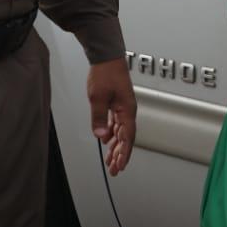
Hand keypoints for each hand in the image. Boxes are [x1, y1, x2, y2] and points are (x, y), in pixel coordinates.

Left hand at [88, 58, 136, 175]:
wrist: (106, 56)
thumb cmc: (105, 73)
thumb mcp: (98, 98)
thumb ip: (99, 118)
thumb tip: (100, 136)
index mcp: (127, 110)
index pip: (127, 138)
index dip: (124, 154)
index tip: (120, 166)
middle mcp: (128, 110)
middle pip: (126, 138)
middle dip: (120, 155)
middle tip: (115, 169)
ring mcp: (123, 107)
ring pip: (121, 132)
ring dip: (116, 147)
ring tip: (110, 160)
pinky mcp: (117, 103)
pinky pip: (116, 124)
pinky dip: (112, 134)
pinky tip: (106, 140)